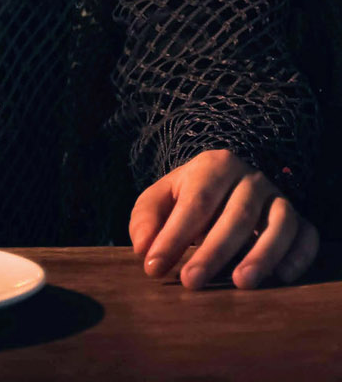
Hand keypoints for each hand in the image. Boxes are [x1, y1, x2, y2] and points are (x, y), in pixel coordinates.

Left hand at [129, 148, 318, 289]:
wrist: (228, 185)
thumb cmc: (190, 197)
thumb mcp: (161, 199)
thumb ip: (146, 219)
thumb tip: (143, 248)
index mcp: (214, 166)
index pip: (195, 202)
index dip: (174, 236)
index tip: (154, 267)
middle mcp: (251, 178)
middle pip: (237, 214)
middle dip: (213, 252)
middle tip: (191, 282)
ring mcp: (278, 198)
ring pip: (279, 224)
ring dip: (262, 255)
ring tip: (240, 283)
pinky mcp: (300, 220)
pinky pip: (307, 236)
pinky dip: (299, 256)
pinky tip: (282, 278)